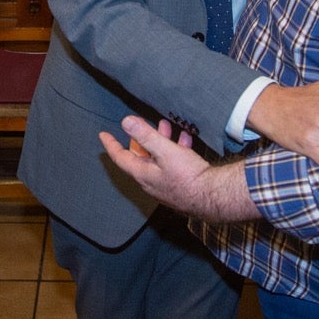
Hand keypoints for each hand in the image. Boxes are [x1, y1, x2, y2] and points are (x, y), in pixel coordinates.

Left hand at [99, 116, 255, 221]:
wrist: (214, 197)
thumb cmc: (188, 176)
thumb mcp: (165, 151)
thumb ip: (146, 135)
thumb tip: (126, 121)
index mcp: (143, 174)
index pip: (120, 158)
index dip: (111, 144)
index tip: (103, 135)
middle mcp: (151, 182)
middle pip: (140, 157)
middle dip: (142, 138)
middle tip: (143, 124)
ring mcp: (166, 185)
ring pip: (158, 160)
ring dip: (161, 142)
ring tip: (167, 126)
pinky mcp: (180, 186)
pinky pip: (172, 166)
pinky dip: (175, 151)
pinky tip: (186, 141)